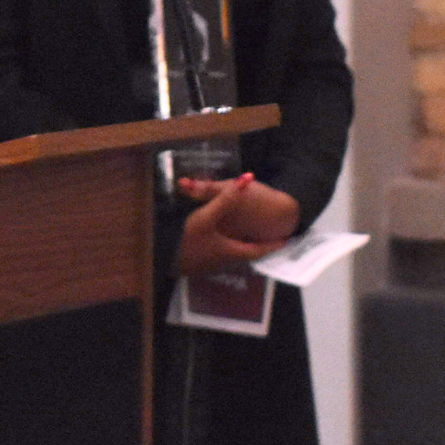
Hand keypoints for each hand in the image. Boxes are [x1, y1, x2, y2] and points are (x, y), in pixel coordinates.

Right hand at [174, 174, 299, 276]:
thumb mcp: (206, 217)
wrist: (160, 260)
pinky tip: (212, 240)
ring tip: (241, 235)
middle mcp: (222, 261)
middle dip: (254, 245)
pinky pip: (215, 254)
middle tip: (264, 237)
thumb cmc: (187, 240)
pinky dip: (221, 247)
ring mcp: (208, 264)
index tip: (284, 240)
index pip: (258, 250)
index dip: (272, 244)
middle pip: (244, 253)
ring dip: (237, 246)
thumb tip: (245, 180)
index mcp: (230, 250)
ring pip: (229, 254)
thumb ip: (225, 199)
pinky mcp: (195, 264)